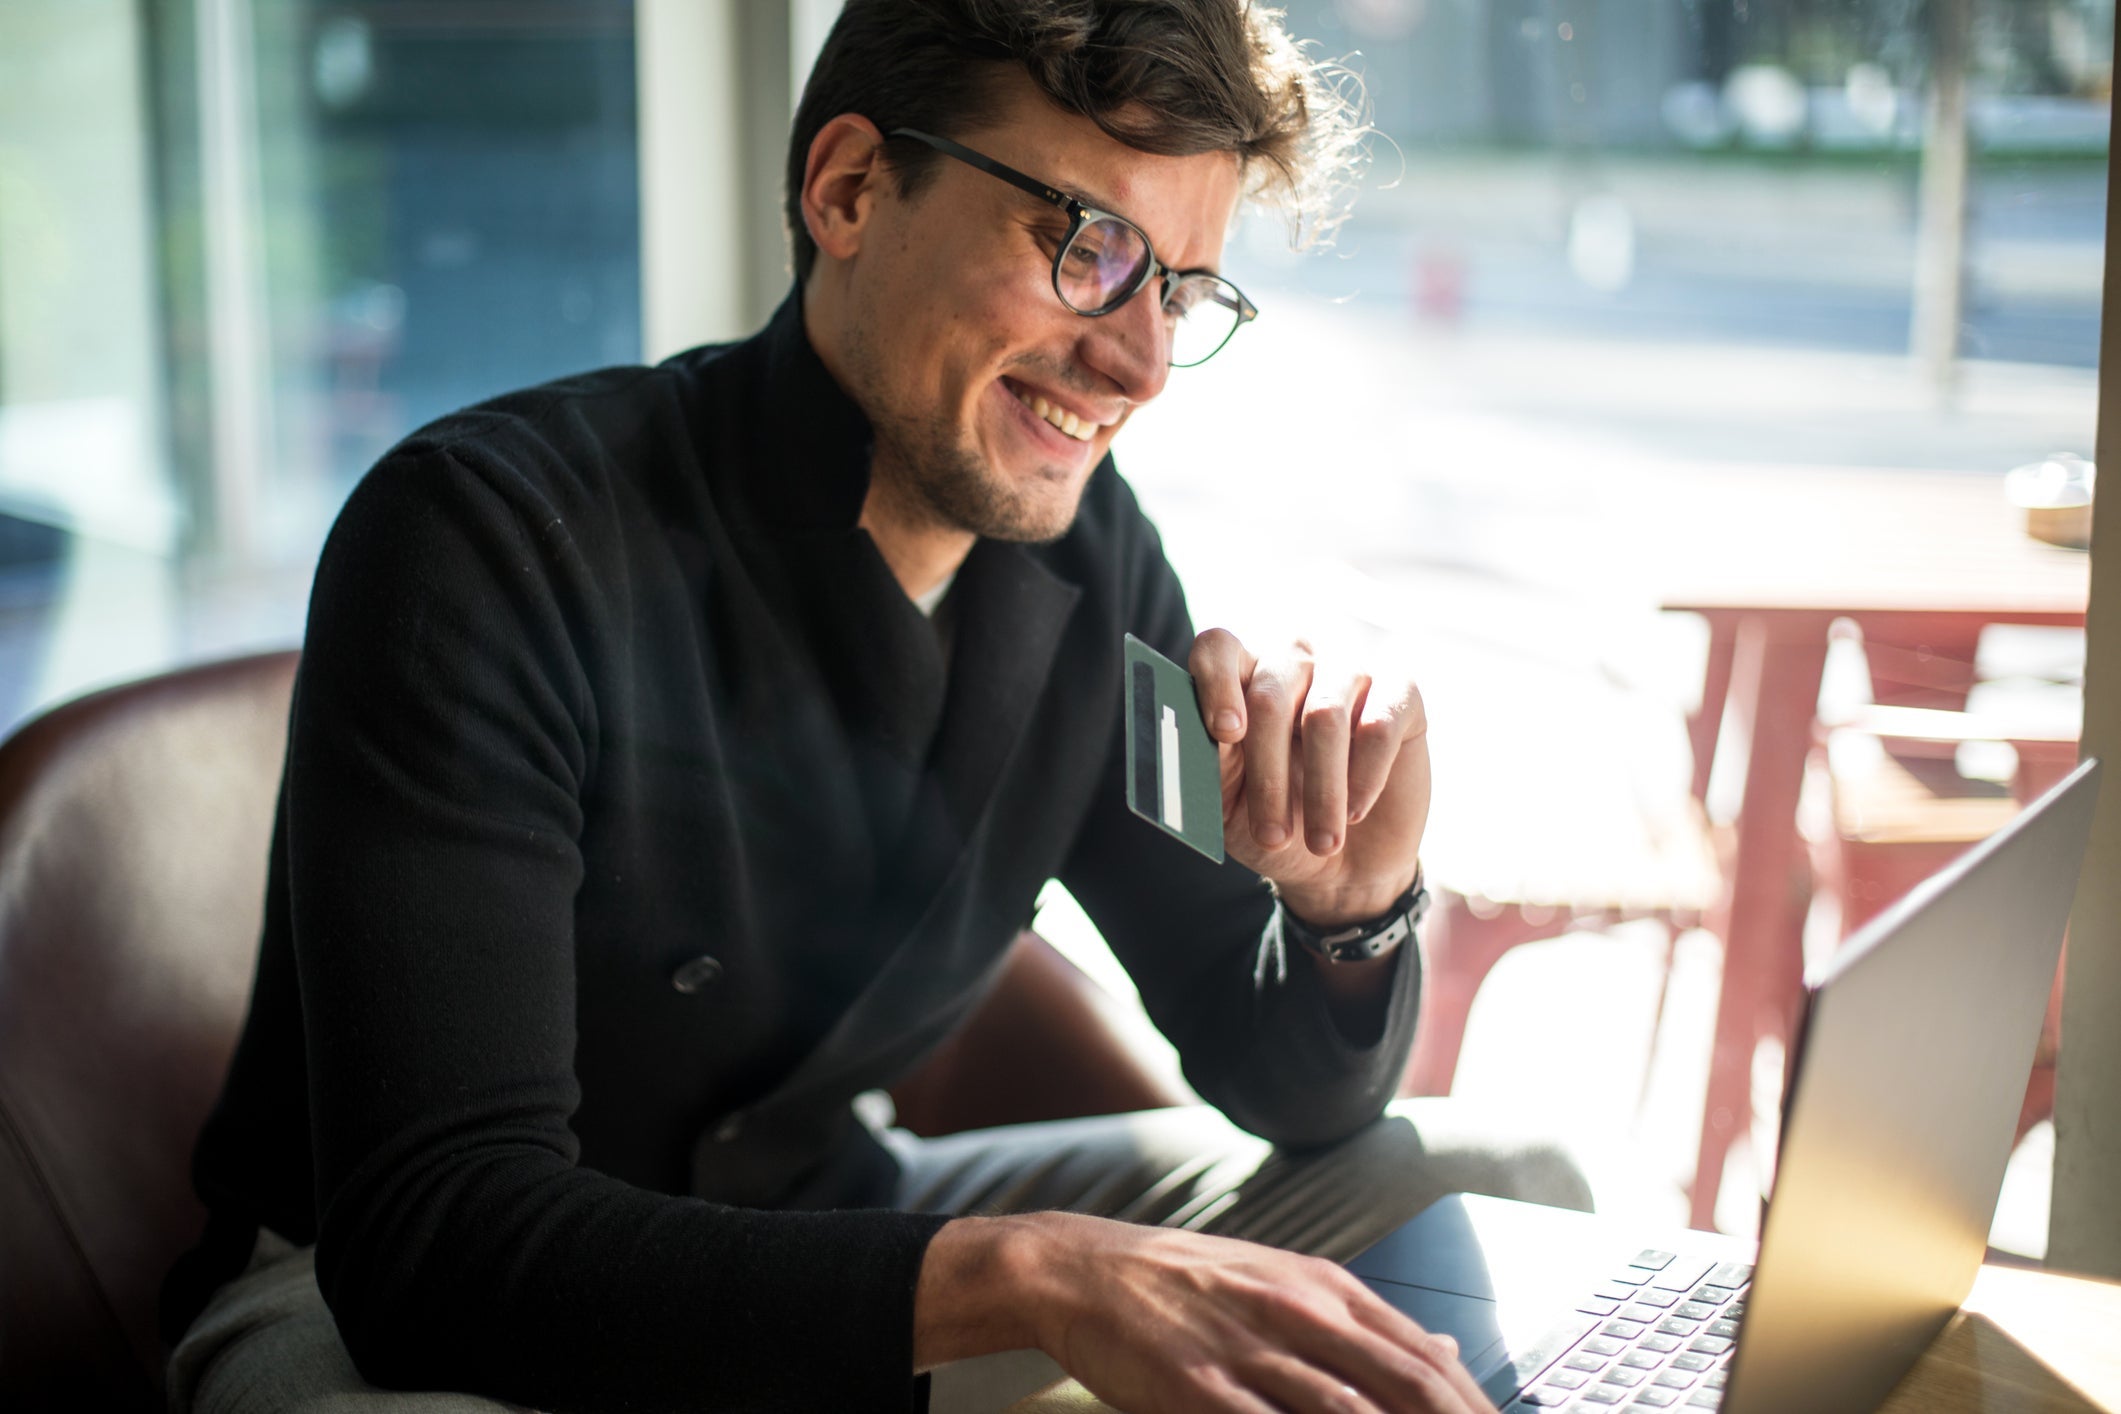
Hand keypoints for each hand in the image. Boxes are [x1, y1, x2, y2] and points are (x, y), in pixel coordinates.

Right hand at [1025, 1213, 1497, 1412]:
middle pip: (1405, 1390)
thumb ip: (1363, 1323)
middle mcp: (1300, 1315)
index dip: (1474, 1413)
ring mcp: (1251, 1352)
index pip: (1425, 1363)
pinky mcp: (1199, 1388)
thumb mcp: (1286, 1282)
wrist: (1085, 1268)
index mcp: (1327, 1290)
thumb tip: (1445, 1357)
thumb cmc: (1188, 1281)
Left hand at [1188, 629, 1430, 924]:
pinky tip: (1354, 813)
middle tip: (1271, 836)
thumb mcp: (1231, 804)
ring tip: (1321, 843)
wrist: (1345, 864)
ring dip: (1321, 790)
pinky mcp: (1400, 693)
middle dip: (1267, 774)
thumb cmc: (1277, 823)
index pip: (1219, 648)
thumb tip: (1203, 738)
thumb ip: (1213, 762)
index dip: (1216, 684)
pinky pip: (1378, 727)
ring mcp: (1348, 670)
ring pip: (1325, 715)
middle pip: (1269, 694)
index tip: (1224, 734)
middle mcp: (1294, 661)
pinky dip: (1364, 779)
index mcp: (1241, 679)